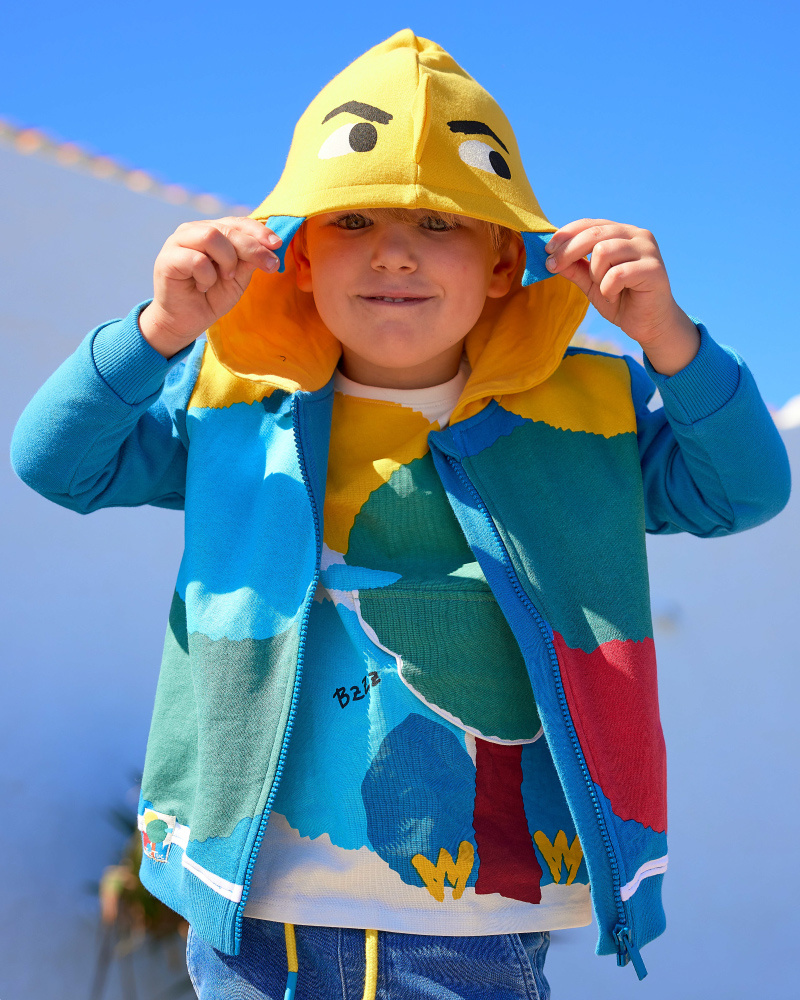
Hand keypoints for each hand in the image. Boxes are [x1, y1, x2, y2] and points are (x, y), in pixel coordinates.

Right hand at [138, 217, 281, 357]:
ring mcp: (178, 242)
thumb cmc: (211, 297)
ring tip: (225, 277)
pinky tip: (202, 286)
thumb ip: (249, 261)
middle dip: (253, 248)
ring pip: (211, 236)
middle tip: (270, 266)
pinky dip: (206, 276)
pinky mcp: (167, 259)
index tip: (277, 245)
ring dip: (227, 260)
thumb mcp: (238, 279)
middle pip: (228, 229)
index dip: (259, 231)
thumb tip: (270, 246)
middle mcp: (194, 231)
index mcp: (212, 231)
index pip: (238, 222)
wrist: (185, 321)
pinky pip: (196, 259)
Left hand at [545, 219, 699, 374]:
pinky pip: (617, 274)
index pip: (589, 224)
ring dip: (595, 274)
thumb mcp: (591, 283)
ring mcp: (648, 250)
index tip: (546, 251)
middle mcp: (637, 235)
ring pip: (604, 251)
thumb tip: (550, 256)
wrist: (649, 325)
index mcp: (622, 233)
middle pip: (594, 234)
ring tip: (603, 289)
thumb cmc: (621, 300)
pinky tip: (615, 297)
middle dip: (568, 251)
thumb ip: (575, 268)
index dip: (565, 235)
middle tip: (552, 267)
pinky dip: (608, 289)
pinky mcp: (654, 269)